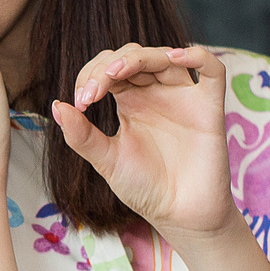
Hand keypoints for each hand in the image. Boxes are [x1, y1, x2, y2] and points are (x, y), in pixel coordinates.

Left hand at [50, 43, 235, 242]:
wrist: (178, 215)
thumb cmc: (144, 187)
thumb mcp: (106, 160)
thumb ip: (81, 135)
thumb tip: (56, 105)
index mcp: (130, 100)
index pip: (109, 68)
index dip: (91, 76)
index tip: (80, 103)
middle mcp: (156, 92)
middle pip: (133, 56)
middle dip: (107, 67)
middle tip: (90, 94)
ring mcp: (183, 96)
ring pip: (165, 57)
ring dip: (138, 57)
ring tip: (115, 72)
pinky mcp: (209, 106)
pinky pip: (212, 69)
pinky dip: (198, 55)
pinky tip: (175, 57)